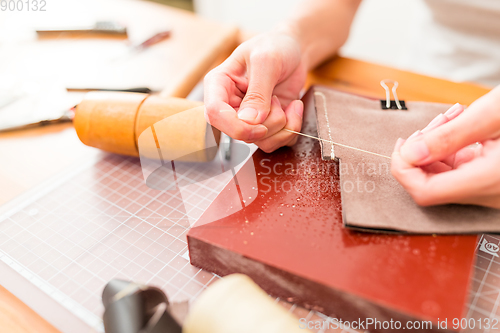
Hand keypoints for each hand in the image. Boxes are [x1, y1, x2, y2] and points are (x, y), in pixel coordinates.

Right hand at [204, 31, 306, 152]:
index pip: (214, 114)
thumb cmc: (276, 46)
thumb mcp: (267, 61)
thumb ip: (258, 92)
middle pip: (240, 133)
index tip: (260, 125)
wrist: (294, 50)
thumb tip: (249, 121)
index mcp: (219, 85)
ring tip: (288, 103)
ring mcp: (247, 118)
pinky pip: (276, 141)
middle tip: (278, 100)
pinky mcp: (265, 124)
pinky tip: (294, 108)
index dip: (236, 126)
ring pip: (260, 141)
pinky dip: (291, 129)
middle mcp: (229, 105)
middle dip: (267, 124)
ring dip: (282, 126)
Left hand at [391, 86, 499, 207]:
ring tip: (457, 117)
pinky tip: (466, 127)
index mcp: (491, 181)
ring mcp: (495, 192)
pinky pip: (464, 172)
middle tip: (441, 120)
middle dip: (424, 151)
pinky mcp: (496, 183)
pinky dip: (456, 150)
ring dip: (439, 148)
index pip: (425, 192)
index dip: (403, 169)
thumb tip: (408, 154)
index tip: (403, 143)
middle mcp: (492, 195)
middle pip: (432, 184)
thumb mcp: (496, 113)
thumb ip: (449, 136)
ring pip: (446, 177)